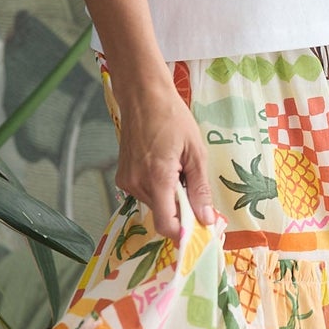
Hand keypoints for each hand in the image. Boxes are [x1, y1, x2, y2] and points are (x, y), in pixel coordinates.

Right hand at [113, 79, 218, 245]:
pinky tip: (164, 165)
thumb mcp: (196, 152)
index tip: (199, 229)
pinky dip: (158, 188)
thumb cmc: (172, 117)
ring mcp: (126, 181)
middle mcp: (137, 184)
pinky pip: (145, 193)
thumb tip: (206, 219)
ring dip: (170, 196)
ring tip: (176, 167)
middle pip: (162, 214)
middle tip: (192, 182)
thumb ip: (200, 189)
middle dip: (181, 207)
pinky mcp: (122, 177)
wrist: (143, 96)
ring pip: (155, 204)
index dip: (183, 233)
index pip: (165, 224)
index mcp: (157, 177)